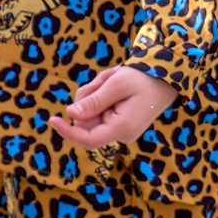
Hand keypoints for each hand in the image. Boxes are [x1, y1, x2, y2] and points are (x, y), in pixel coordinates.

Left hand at [49, 65, 174, 148]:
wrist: (165, 79)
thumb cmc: (143, 78)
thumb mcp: (116, 84)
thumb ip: (93, 101)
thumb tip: (70, 114)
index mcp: (122, 128)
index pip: (88, 139)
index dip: (68, 132)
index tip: (51, 119)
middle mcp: (120, 134)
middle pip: (86, 121)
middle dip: (87, 98)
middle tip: (102, 80)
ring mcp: (118, 129)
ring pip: (89, 114)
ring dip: (93, 94)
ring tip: (110, 80)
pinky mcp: (116, 123)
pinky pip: (97, 110)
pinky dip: (98, 95)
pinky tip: (111, 84)